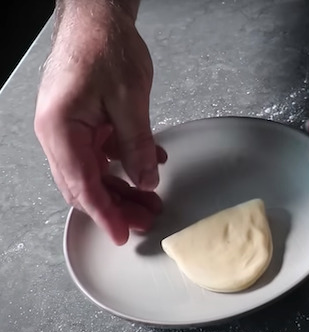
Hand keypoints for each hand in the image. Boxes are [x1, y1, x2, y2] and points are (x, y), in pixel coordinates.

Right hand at [34, 1, 164, 244]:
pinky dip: (126, 163)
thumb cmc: (104, 47)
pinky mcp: (86, 121)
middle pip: (86, 183)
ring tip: (151, 202)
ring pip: (96, 171)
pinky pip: (104, 152)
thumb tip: (145, 180)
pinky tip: (150, 167)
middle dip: (116, 206)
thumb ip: (137, 145)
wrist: (99, 17)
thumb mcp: (130, 100)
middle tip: (145, 221)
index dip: (104, 214)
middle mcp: (59, 132)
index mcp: (60, 128)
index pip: (82, 185)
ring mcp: (71, 127)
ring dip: (124, 187)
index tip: (121, 234)